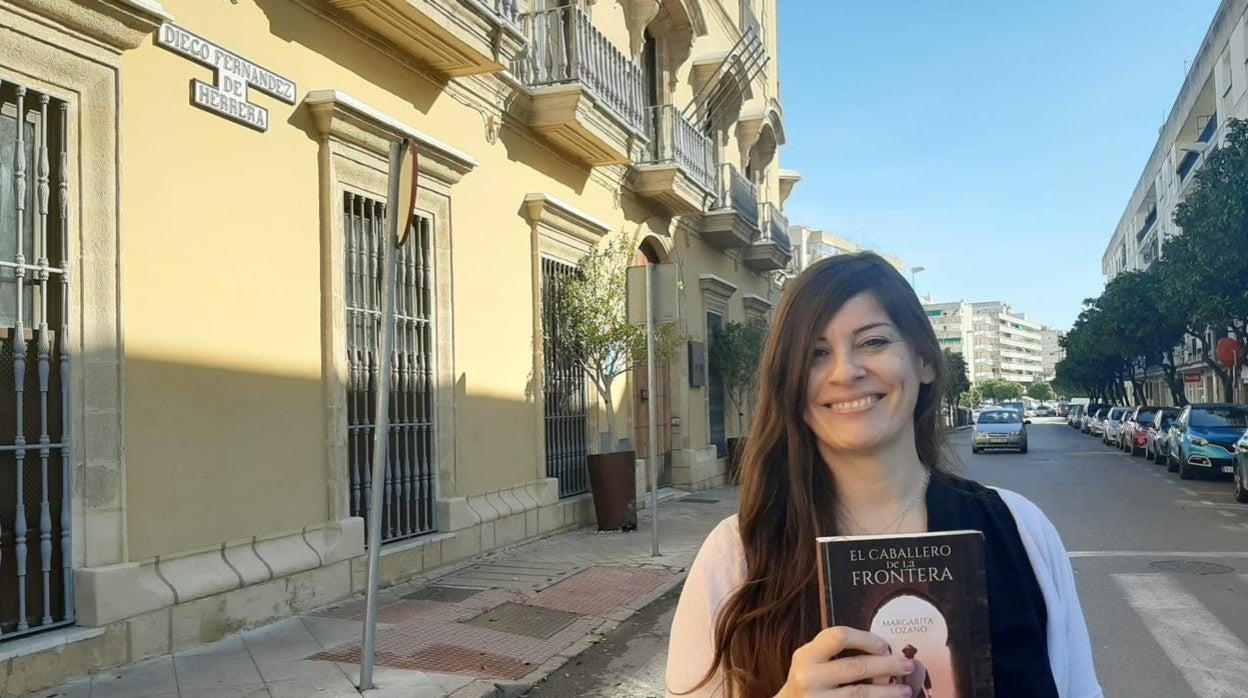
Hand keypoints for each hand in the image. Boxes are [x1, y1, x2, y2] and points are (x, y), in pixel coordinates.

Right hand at [775, 627, 914, 696]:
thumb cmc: (809, 678)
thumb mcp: (812, 658)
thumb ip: (836, 651)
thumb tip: (882, 651)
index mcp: (806, 655)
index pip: (838, 637)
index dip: (866, 639)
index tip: (884, 645)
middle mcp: (810, 678)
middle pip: (856, 667)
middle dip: (887, 665)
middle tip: (908, 665)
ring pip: (860, 694)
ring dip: (887, 692)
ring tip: (906, 690)